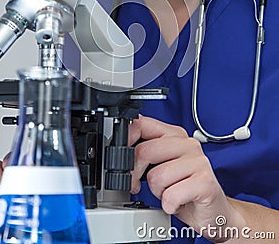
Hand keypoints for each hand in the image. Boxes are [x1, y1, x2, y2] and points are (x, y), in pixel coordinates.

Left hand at [129, 115, 243, 240]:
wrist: (214, 212)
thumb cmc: (184, 188)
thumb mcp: (160, 166)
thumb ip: (145, 152)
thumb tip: (120, 148)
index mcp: (175, 135)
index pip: (142, 124)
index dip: (126, 140)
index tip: (122, 158)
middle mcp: (188, 143)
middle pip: (144, 151)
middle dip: (137, 174)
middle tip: (144, 184)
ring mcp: (199, 161)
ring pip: (156, 176)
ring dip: (158, 192)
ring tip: (169, 192)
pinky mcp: (205, 182)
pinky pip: (171, 195)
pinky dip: (169, 205)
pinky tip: (177, 203)